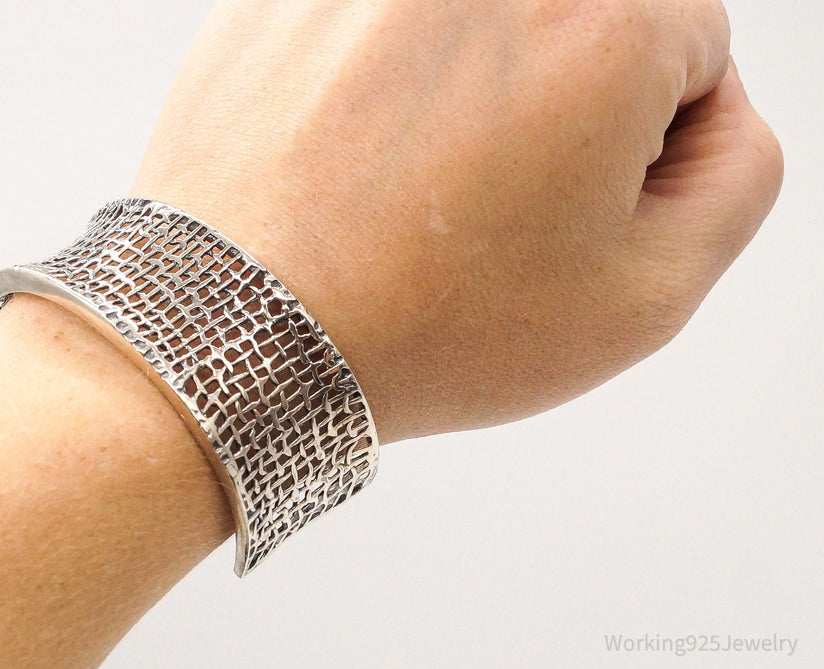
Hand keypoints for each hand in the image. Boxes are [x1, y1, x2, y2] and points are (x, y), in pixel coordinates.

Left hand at [131, 0, 782, 441]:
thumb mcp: (646, 296)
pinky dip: (384, 83)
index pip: (689, 44)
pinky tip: (358, 160)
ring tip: (415, 186)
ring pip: (479, 20)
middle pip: (586, 15)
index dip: (642, 142)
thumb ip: (736, 174)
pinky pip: (383, 28)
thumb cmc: (425, 324)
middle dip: (567, 99)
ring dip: (469, 87)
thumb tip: (710, 111)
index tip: (570, 203)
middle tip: (494, 200)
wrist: (239, 331)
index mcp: (604, 14)